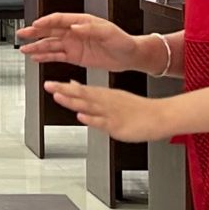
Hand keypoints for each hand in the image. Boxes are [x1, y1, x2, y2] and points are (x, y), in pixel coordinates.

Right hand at [17, 13, 141, 72]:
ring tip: (24, 49)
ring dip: (37, 46)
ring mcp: (74, 44)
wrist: (130, 56)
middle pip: (50, 31)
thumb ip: (91, 29)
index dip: (47, 22)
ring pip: (51, 44)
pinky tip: (36, 57)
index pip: (60, 20)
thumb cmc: (123, 41)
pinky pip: (57, 56)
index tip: (36, 24)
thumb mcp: (109, 33)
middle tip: (22, 33)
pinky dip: (45, 57)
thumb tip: (75, 26)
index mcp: (83, 22)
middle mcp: (75, 32)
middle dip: (35, 32)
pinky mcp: (75, 56)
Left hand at [44, 80, 172, 142]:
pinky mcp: (118, 126)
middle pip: (81, 95)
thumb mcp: (111, 96)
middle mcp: (105, 102)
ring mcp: (111, 113)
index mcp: (103, 95)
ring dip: (73, 101)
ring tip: (59, 96)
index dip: (63, 87)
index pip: (80, 89)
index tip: (48, 83)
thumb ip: (89, 92)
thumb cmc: (136, 108)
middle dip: (63, 91)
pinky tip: (82, 116)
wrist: (160, 116)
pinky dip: (92, 119)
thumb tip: (71, 84)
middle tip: (48, 86)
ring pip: (89, 106)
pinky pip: (103, 122)